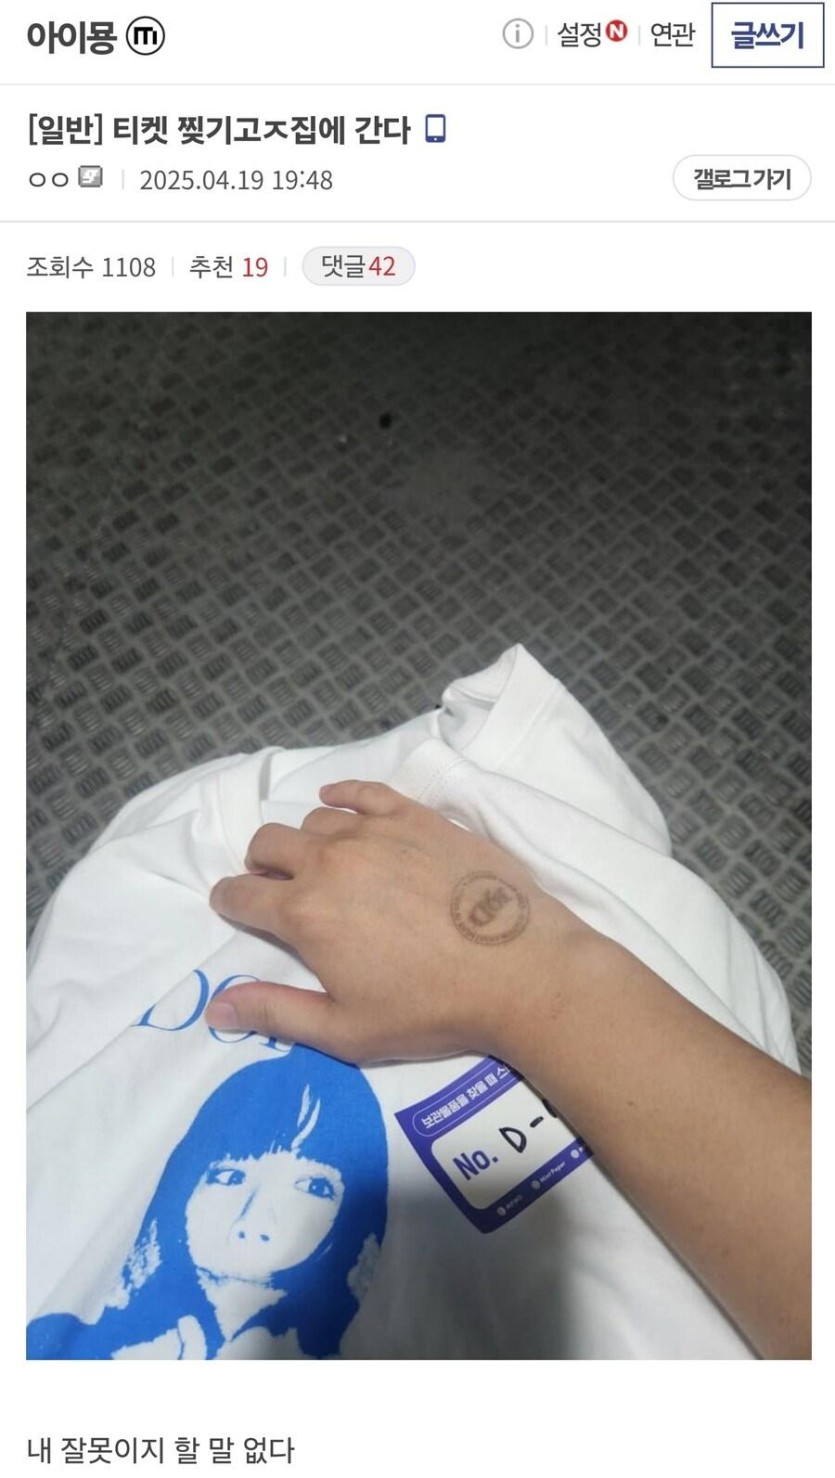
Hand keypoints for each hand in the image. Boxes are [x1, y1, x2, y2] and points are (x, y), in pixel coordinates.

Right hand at [206, 780, 595, 1062]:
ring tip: (323, 864)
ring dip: (304, 840)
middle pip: (269, 843)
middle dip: (260, 865)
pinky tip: (338, 804)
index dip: (231, 901)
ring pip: (314, 819)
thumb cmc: (431, 1009)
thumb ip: (275, 1013)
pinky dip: (341, 795)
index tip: (236, 907)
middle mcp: (330, 862)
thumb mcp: (345, 1030)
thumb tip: (214, 1005)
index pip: (241, 894)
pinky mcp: (418, 816)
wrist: (519, 970)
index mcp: (305, 914)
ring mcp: (376, 832)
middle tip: (278, 888)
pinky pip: (363, 791)